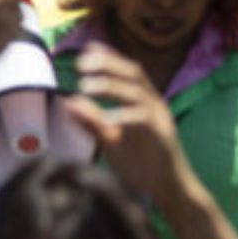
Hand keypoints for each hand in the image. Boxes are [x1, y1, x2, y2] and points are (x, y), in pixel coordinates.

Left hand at [64, 44, 188, 208]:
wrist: (169, 191)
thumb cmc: (141, 164)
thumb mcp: (111, 140)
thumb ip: (92, 121)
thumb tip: (68, 102)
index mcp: (144, 102)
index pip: (128, 71)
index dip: (109, 56)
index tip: (87, 47)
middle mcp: (154, 104)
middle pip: (133, 73)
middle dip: (107, 63)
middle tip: (80, 63)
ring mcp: (160, 119)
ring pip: (136, 92)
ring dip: (109, 85)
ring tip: (85, 86)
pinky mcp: (161, 136)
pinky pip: (142, 119)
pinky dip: (122, 115)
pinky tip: (104, 118)